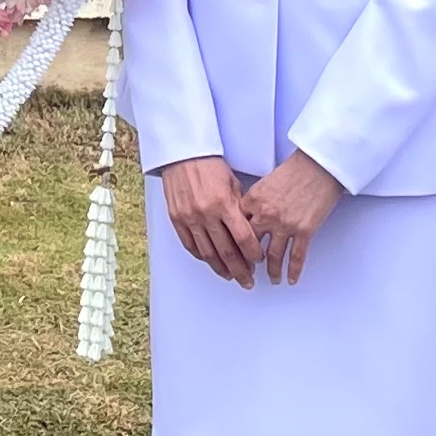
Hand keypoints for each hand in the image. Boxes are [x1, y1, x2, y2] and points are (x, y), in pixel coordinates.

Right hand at [154, 155, 255, 285]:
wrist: (182, 154)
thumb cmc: (210, 165)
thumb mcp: (233, 183)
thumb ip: (240, 208)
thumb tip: (250, 231)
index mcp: (224, 203)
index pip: (244, 238)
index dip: (253, 254)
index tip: (259, 261)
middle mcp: (206, 214)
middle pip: (227, 251)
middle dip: (240, 270)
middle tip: (247, 280)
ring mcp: (189, 218)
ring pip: (208, 253)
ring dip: (221, 269)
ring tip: (231, 277)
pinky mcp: (177, 219)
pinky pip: (190, 245)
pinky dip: (202, 257)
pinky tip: (211, 262)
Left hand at [242, 150, 345, 285]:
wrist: (319, 166)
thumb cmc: (294, 170)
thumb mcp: (264, 183)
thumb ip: (254, 202)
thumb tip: (249, 219)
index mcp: (252, 201)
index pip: (236, 228)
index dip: (234, 244)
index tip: (233, 255)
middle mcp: (265, 215)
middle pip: (251, 246)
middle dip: (249, 263)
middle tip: (248, 272)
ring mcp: (285, 225)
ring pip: (273, 256)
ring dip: (272, 271)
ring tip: (272, 279)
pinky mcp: (304, 231)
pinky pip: (296, 257)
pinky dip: (293, 271)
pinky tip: (291, 279)